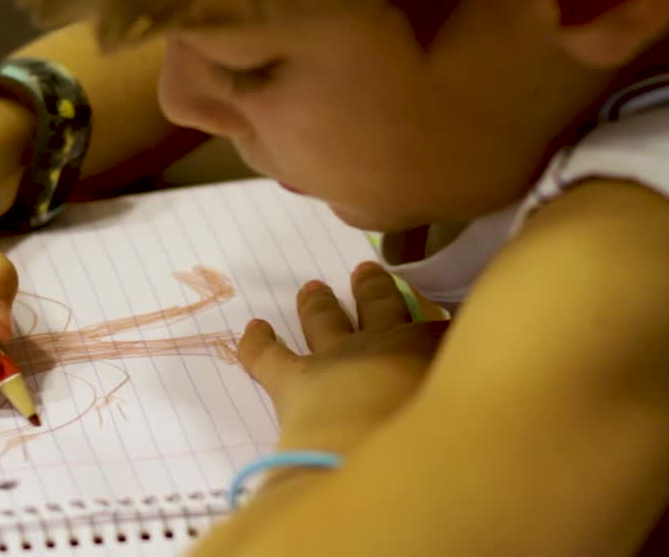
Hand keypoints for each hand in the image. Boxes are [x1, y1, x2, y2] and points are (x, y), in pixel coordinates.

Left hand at [237, 262, 449, 453]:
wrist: (378, 463)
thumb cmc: (437, 448)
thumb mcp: (468, 422)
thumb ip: (467, 405)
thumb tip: (481, 416)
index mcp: (433, 352)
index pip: (441, 327)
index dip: (439, 318)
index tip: (440, 310)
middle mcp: (385, 343)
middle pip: (380, 306)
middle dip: (374, 289)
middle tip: (367, 271)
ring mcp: (335, 357)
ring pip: (324, 320)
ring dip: (318, 304)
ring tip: (312, 288)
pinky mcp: (292, 380)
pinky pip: (266, 355)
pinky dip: (256, 342)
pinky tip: (252, 329)